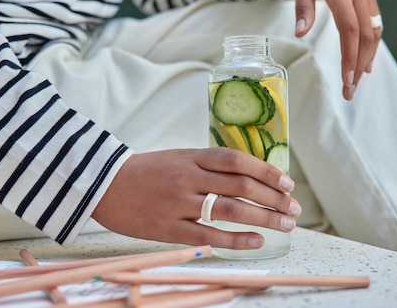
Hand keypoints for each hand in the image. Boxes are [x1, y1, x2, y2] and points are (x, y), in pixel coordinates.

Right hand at [92, 148, 300, 249]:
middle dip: (274, 197)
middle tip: (294, 208)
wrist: (102, 184)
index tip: (287, 183)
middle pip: (241, 185)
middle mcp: (189, 177)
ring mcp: (179, 203)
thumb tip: (248, 176)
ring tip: (286, 224)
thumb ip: (209, 165)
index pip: (238, 160)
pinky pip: (209, 235)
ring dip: (264, 217)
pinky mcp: (168, 228)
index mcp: (192, 157)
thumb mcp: (178, 157)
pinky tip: (257, 240)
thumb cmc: (145, 171)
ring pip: (230, 209)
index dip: (267, 171)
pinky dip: (237, 238)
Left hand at [290, 0, 382, 99]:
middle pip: (365, 37)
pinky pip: (375, 24)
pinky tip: (367, 63)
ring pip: (374, 32)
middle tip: (349, 92)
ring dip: (367, 59)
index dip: (350, 57)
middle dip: (358, 66)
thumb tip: (301, 34)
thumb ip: (302, 6)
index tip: (346, 80)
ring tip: (356, 83)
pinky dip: (371, 45)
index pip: (350, 30)